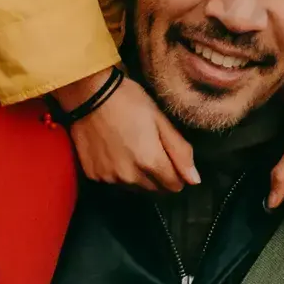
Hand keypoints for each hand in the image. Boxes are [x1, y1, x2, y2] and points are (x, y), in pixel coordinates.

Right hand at [62, 73, 196, 191]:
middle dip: (158, 175)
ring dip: (138, 176)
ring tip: (133, 149)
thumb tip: (194, 180)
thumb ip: (180, 151)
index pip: (174, 186)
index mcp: (150, 162)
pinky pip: (113, 182)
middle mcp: (129, 176)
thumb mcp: (161, 120)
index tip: (171, 157)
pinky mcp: (93, 175)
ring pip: (134, 188)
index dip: (177, 173)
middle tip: (151, 149)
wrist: (89, 94)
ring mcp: (109, 178)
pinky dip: (117, 172)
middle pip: (155, 189)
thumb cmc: (129, 101)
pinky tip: (115, 151)